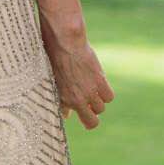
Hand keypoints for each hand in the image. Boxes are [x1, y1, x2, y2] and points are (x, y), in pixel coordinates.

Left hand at [39, 13, 113, 128]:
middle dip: (91, 115)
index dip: (82, 120)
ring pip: (101, 108)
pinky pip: (109, 97)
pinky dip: (106, 93)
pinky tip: (99, 85)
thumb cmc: (54, 59)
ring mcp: (89, 92)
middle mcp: (77, 100)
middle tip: (88, 104)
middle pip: (92, 121)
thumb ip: (61, 100)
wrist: (65, 43)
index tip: (82, 114)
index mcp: (63, 101)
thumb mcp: (53, 82)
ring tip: (91, 90)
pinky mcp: (99, 81)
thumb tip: (66, 115)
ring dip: (98, 102)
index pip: (72, 121)